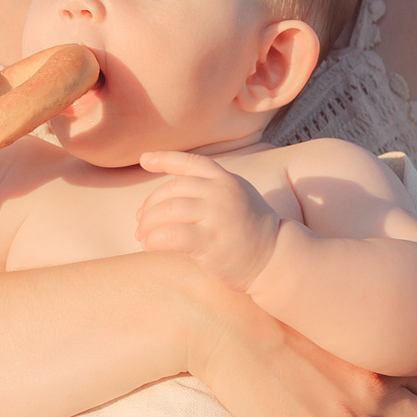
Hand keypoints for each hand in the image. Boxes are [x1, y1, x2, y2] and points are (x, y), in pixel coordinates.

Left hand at [134, 151, 282, 290]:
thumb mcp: (237, 197)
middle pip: (171, 190)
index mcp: (225, 180)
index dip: (164, 158)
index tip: (144, 159)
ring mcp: (216, 215)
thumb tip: (170, 195)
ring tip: (142, 236)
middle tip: (140, 221)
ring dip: (148, 225)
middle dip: (150, 206)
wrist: (275, 258)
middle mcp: (220, 192)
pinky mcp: (210, 240)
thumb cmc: (251, 231)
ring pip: (167, 211)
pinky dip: (153, 240)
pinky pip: (170, 236)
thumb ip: (211, 189)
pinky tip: (149, 246)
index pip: (190, 162)